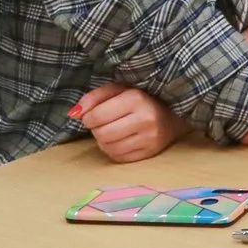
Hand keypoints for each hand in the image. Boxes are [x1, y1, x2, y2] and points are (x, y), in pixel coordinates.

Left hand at [71, 83, 188, 162]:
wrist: (174, 113)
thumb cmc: (141, 99)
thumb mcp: (118, 89)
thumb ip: (93, 98)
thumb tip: (73, 114)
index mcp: (136, 99)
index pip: (96, 116)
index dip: (88, 117)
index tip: (94, 114)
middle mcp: (145, 119)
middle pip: (101, 134)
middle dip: (97, 129)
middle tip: (104, 123)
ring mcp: (150, 138)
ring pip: (108, 148)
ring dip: (104, 141)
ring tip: (112, 131)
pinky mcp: (151, 152)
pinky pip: (119, 158)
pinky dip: (113, 150)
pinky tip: (120, 140)